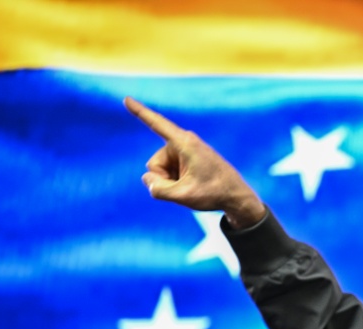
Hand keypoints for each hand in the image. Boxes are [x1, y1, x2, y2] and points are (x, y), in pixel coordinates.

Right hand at [124, 97, 265, 228]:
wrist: (235, 196)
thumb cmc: (213, 193)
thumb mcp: (183, 196)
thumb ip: (158, 189)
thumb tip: (149, 180)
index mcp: (184, 143)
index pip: (157, 124)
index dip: (140, 112)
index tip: (127, 99)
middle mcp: (184, 142)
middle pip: (154, 164)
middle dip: (163, 179)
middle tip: (187, 188)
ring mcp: (185, 150)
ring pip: (160, 169)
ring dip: (170, 181)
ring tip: (193, 186)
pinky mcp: (186, 158)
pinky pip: (169, 171)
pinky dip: (175, 181)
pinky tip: (193, 185)